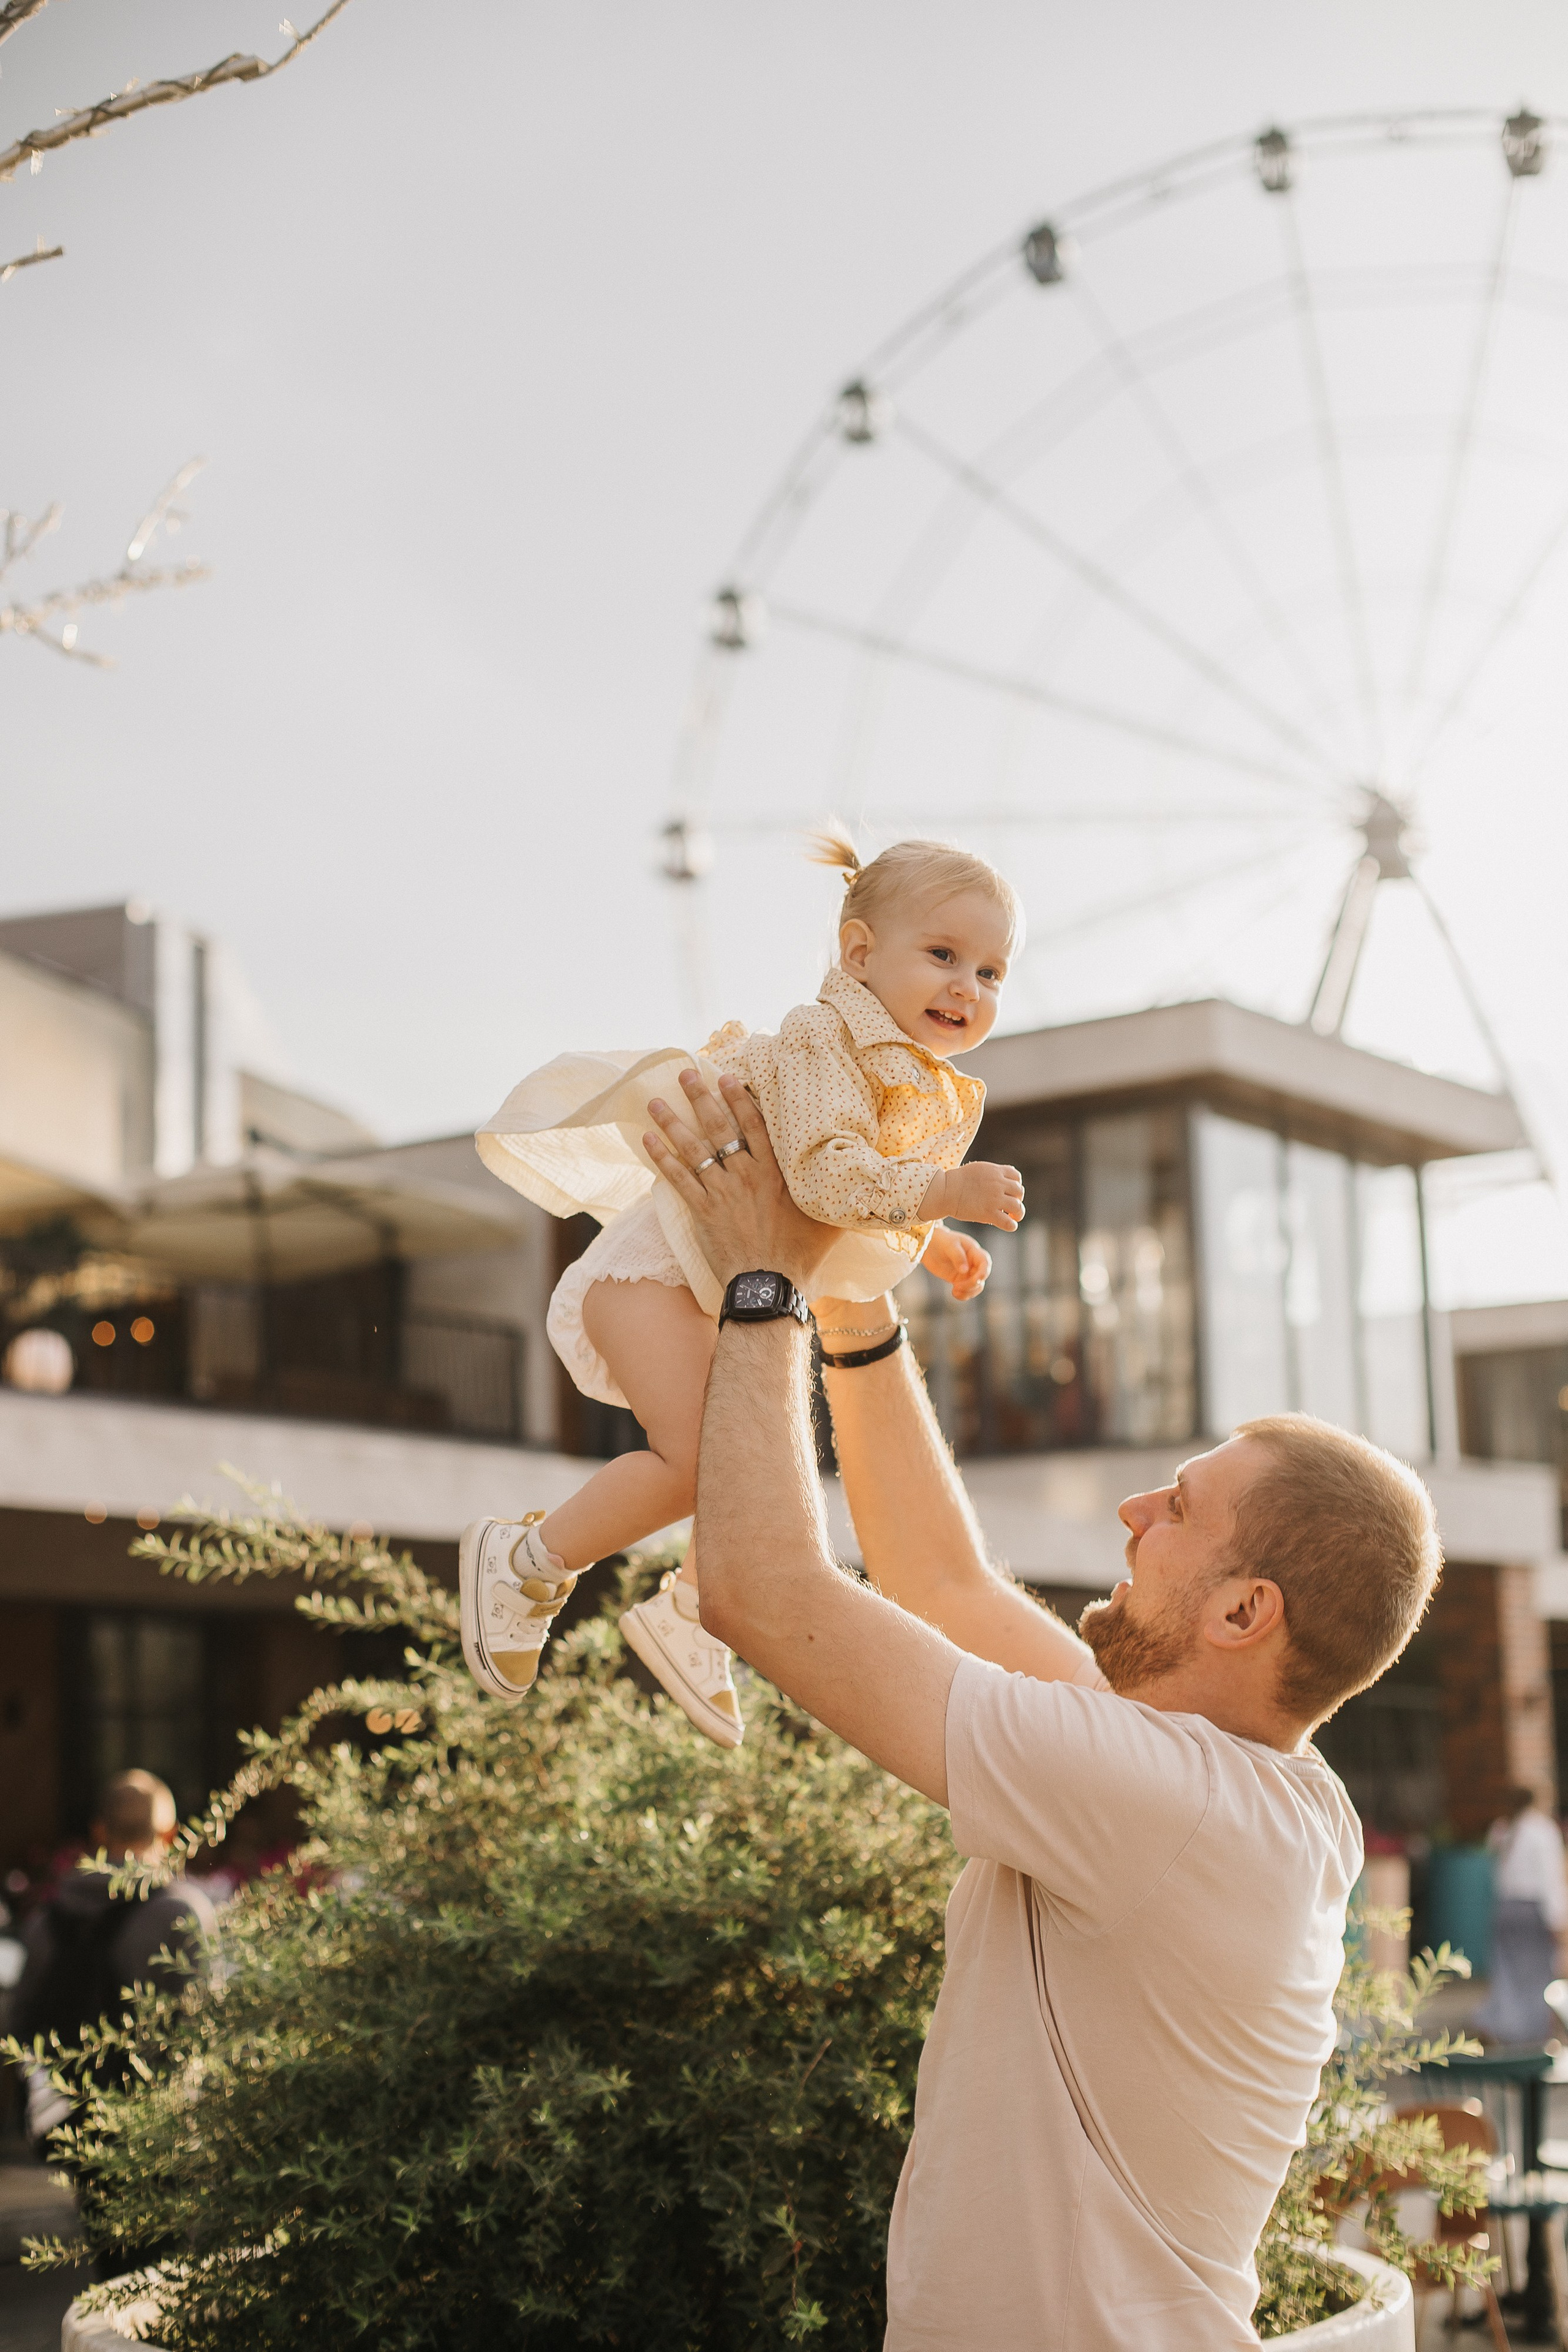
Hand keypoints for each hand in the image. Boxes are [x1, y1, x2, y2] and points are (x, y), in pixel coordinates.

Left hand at [645, 1071, 836, 1292]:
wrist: (769, 1286)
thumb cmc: (803, 1255)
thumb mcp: (830, 1219)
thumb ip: (838, 1193)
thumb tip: (865, 1175)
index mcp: (776, 1172)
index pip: (754, 1125)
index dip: (738, 1099)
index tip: (725, 1077)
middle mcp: (746, 1176)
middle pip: (720, 1129)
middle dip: (701, 1098)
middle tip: (685, 1074)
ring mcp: (722, 1193)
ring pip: (694, 1149)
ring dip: (673, 1123)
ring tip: (656, 1102)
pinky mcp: (702, 1212)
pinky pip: (678, 1179)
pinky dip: (662, 1158)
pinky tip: (647, 1139)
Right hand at [919, 1162, 1023, 1231]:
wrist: (945, 1190)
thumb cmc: (957, 1181)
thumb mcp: (978, 1168)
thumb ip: (994, 1172)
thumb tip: (1008, 1172)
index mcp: (996, 1172)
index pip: (1016, 1177)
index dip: (1015, 1185)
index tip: (1010, 1193)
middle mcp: (998, 1184)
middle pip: (1019, 1192)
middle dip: (1017, 1199)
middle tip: (1010, 1207)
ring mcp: (995, 1199)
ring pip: (1017, 1207)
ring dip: (1018, 1213)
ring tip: (1013, 1217)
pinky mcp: (989, 1214)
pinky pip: (1008, 1223)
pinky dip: (1011, 1225)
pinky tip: (1009, 1226)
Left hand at [922, 1223, 990, 1300]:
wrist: (928, 1245)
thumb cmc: (941, 1240)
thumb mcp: (949, 1245)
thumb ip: (957, 1257)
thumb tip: (965, 1271)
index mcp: (973, 1252)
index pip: (985, 1262)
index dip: (983, 1272)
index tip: (976, 1280)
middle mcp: (973, 1263)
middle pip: (981, 1277)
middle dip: (972, 1284)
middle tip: (957, 1286)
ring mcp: (966, 1272)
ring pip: (976, 1286)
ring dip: (969, 1292)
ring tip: (954, 1291)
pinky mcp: (959, 1280)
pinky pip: (966, 1290)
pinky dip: (963, 1295)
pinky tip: (954, 1293)